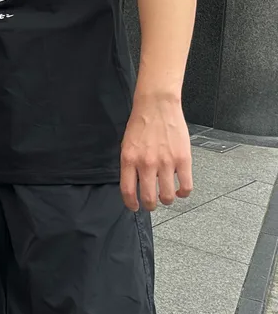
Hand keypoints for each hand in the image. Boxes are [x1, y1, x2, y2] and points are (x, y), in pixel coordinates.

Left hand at [119, 94, 192, 211]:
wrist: (157, 106)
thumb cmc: (141, 124)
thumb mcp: (127, 145)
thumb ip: (130, 165)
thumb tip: (135, 184)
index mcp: (129, 160)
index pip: (128, 191)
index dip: (131, 204)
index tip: (134, 207)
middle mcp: (146, 164)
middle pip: (149, 198)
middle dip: (151, 206)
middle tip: (152, 204)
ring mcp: (166, 163)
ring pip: (168, 196)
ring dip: (167, 200)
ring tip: (167, 196)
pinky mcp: (183, 160)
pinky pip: (186, 187)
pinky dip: (184, 193)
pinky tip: (181, 190)